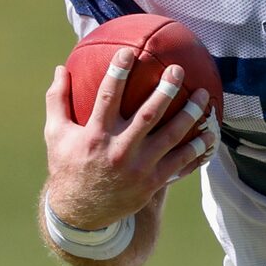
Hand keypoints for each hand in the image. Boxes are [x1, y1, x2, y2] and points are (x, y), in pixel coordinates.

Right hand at [41, 53, 215, 230]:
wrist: (81, 214)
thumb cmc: (68, 166)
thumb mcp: (56, 134)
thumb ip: (57, 100)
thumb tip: (59, 68)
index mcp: (95, 135)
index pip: (107, 97)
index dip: (118, 73)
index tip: (129, 52)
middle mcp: (119, 151)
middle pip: (147, 115)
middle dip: (165, 90)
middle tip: (178, 70)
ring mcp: (139, 169)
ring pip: (171, 138)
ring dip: (190, 115)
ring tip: (203, 96)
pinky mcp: (152, 183)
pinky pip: (180, 163)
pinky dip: (197, 148)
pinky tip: (209, 133)